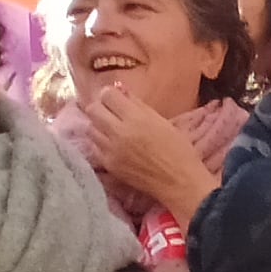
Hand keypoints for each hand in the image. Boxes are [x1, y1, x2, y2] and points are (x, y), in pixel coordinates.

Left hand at [71, 79, 216, 217]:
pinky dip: (101, 143)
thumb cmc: (179, 151)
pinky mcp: (109, 164)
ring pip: (90, 127)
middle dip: (101, 107)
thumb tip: (120, 89)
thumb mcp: (164, 123)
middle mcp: (120, 132)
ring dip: (99, 126)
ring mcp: (112, 149)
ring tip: (112, 130)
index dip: (111, 95)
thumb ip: (139, 105)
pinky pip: (94, 146)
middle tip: (111, 113)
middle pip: (93, 109)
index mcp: (137, 118)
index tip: (117, 99)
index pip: (108, 95)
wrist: (179, 183)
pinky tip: (113, 145)